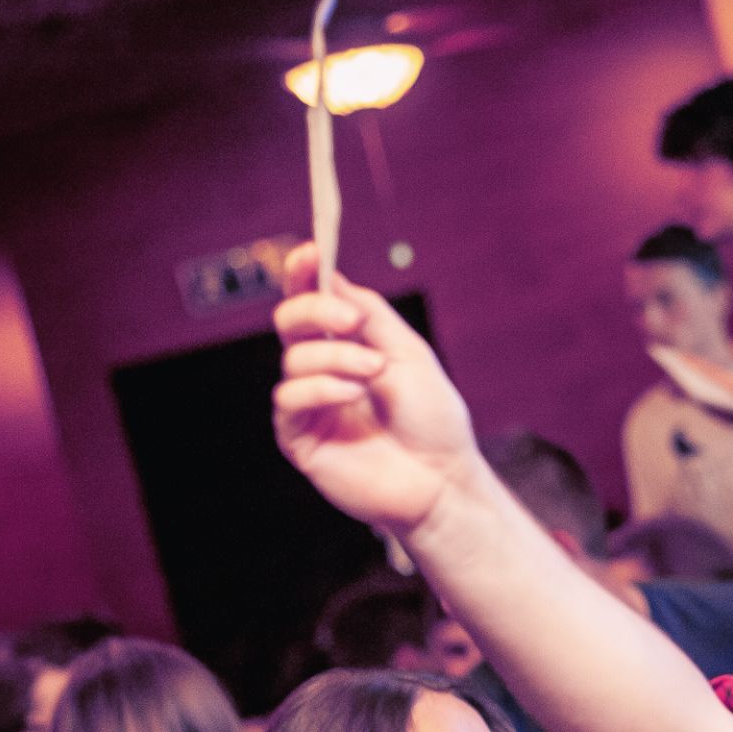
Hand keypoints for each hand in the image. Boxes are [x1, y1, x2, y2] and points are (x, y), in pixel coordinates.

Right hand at [272, 243, 478, 534]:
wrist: (443, 479)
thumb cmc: (432, 419)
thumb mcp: (408, 353)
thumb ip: (371, 315)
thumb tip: (333, 279)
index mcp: (349, 345)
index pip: (313, 301)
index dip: (304, 274)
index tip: (311, 252)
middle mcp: (324, 370)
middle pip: (291, 321)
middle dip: (315, 310)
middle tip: (352, 320)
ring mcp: (310, 404)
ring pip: (294, 359)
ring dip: (336, 357)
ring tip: (374, 372)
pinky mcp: (300, 438)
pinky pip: (289, 399)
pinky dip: (320, 388)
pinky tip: (352, 394)